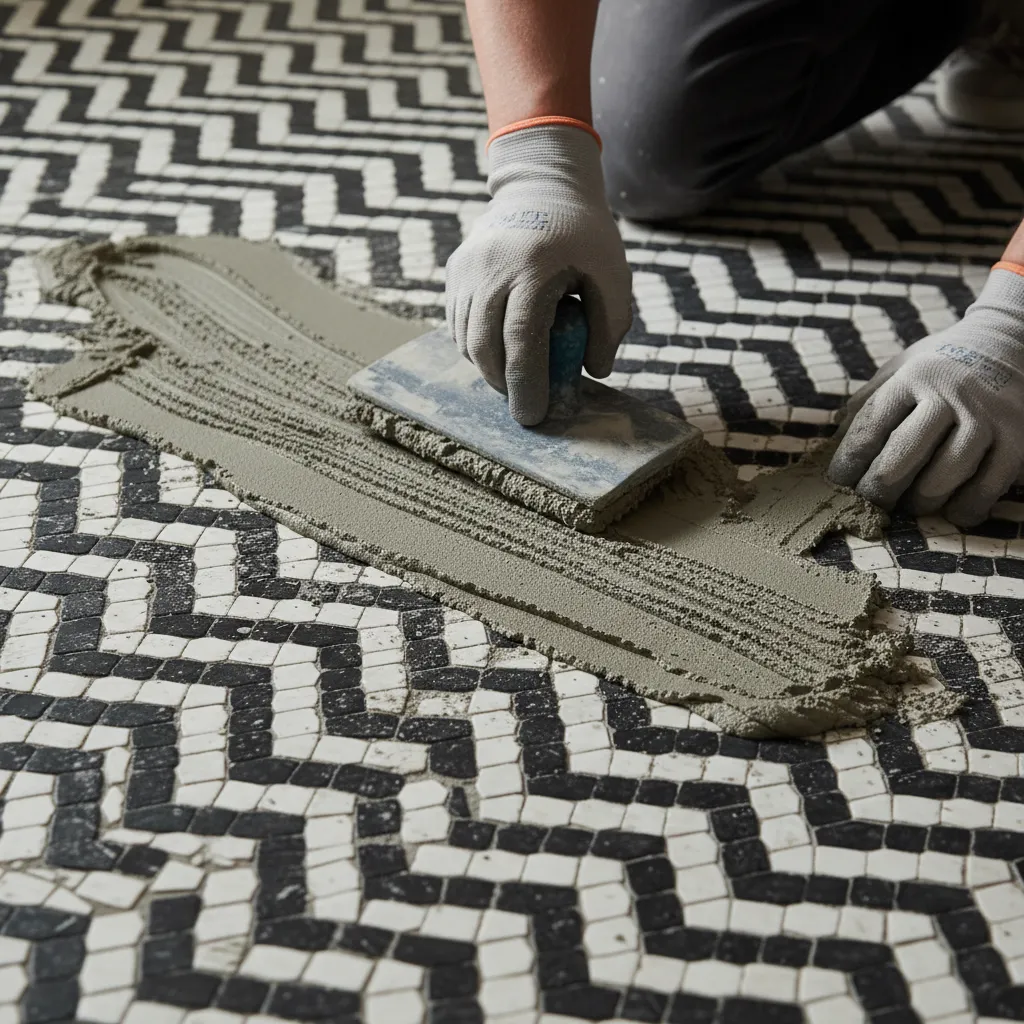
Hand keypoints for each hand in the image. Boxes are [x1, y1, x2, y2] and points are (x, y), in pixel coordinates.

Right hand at [445, 124, 631, 425]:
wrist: (542, 184)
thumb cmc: (585, 234)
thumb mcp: (613, 272)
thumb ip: (611, 323)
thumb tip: (594, 372)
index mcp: (534, 266)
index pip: (521, 337)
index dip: (526, 382)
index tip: (533, 415)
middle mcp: (491, 266)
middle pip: (484, 344)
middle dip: (503, 384)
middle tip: (524, 406)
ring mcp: (466, 267)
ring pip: (465, 338)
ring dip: (488, 368)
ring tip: (515, 379)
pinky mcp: (454, 270)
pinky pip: (458, 323)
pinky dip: (476, 347)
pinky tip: (500, 351)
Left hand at [827, 268, 1023, 526]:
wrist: (1012, 342)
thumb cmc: (943, 365)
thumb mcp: (901, 367)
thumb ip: (868, 400)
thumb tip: (832, 439)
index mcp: (914, 378)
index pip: (870, 428)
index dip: (847, 463)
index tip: (836, 483)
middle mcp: (951, 396)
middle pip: (901, 459)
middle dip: (877, 490)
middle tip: (869, 502)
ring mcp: (988, 419)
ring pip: (941, 480)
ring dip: (918, 504)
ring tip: (910, 506)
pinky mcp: (1018, 441)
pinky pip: (984, 491)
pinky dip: (962, 510)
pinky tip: (950, 511)